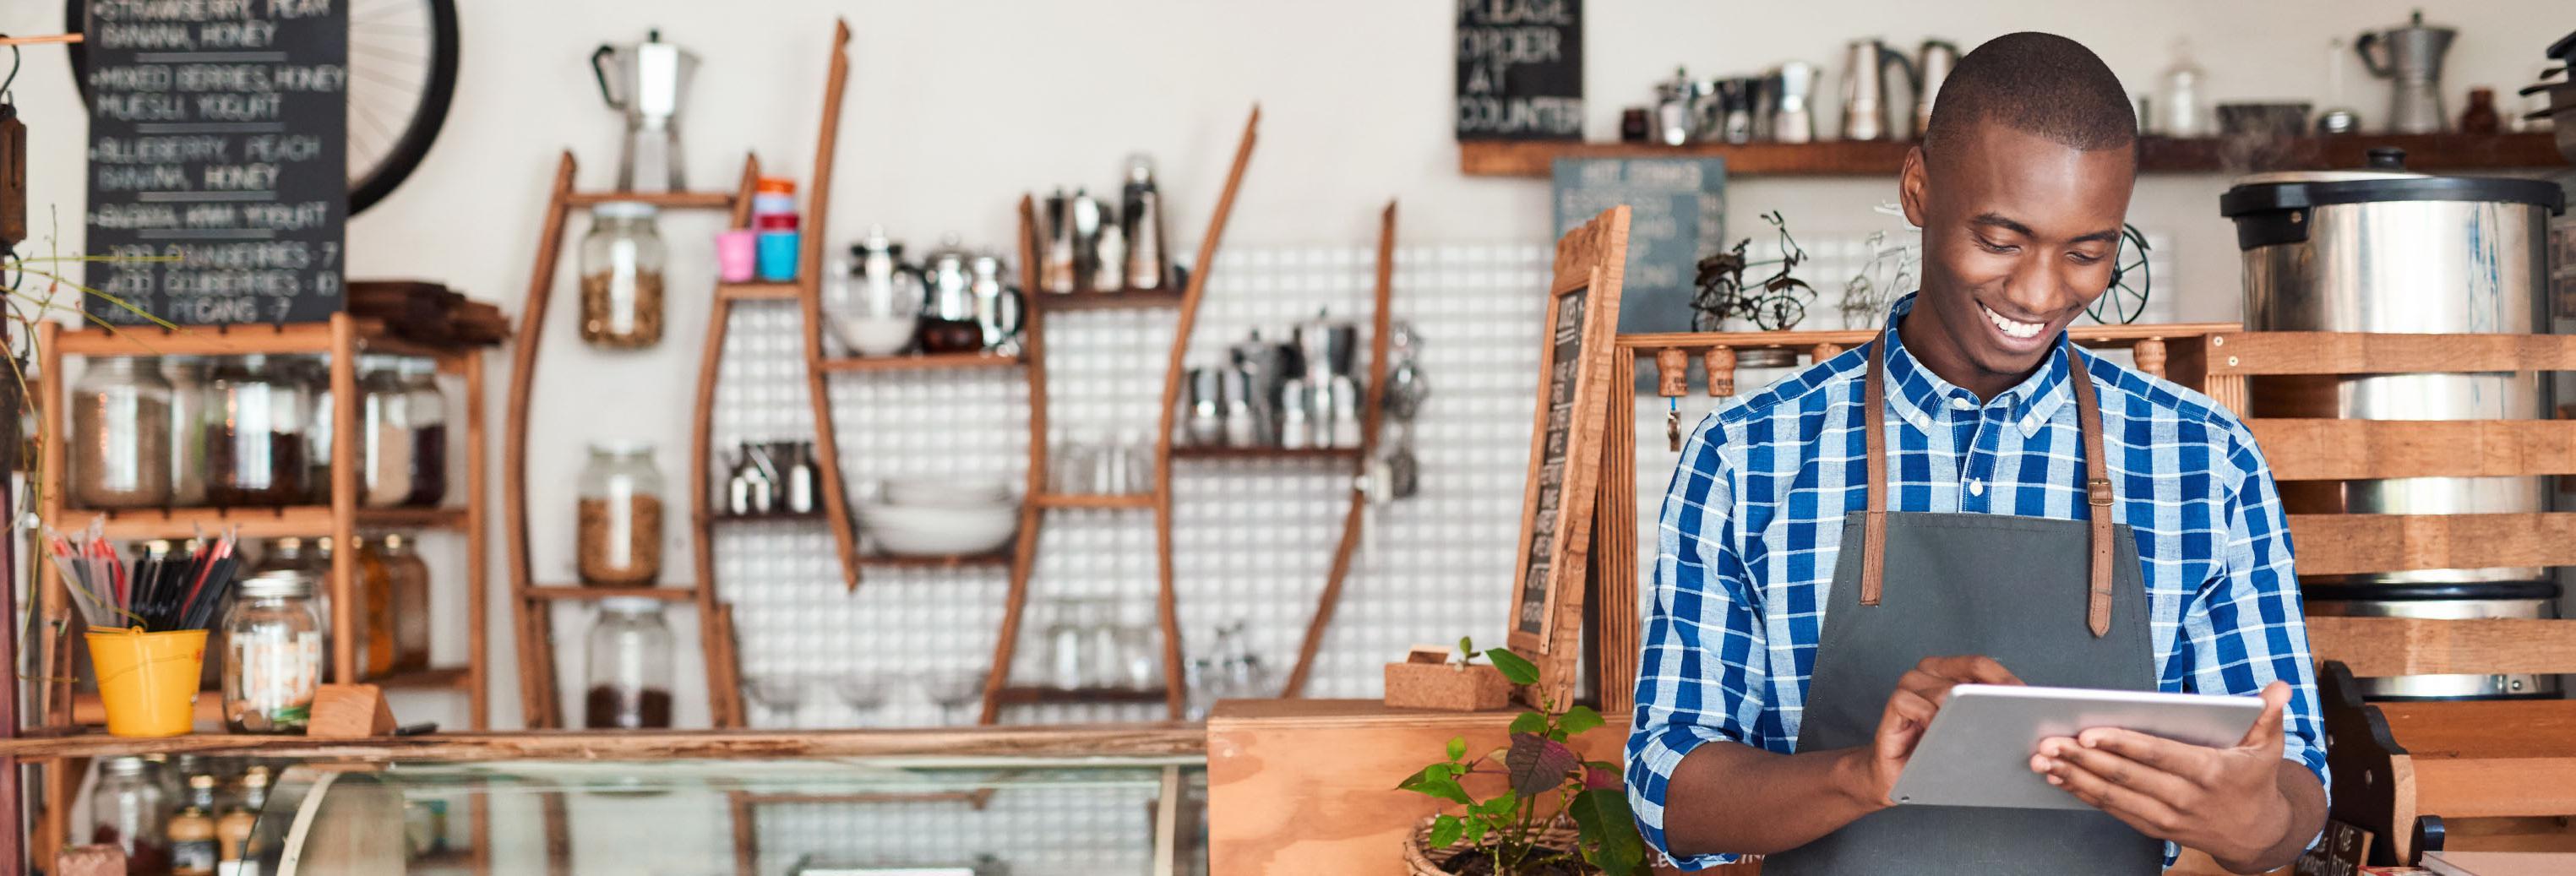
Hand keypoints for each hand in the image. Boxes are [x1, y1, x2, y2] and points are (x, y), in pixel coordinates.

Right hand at [1845, 655, 2022, 807]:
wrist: (1896, 776)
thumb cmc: (1935, 752)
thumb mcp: (1967, 732)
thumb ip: (1987, 715)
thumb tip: (2025, 711)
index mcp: (1948, 671)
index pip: (1981, 664)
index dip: (2006, 680)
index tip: (2027, 700)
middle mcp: (1928, 671)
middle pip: (1969, 668)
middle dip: (1993, 694)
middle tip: (2010, 716)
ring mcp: (1910, 685)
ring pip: (1945, 689)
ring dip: (1961, 713)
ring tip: (1970, 733)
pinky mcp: (1895, 703)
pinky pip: (1917, 705)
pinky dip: (1931, 720)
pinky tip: (1937, 735)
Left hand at [2032, 681, 2296, 870]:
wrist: (2256, 835)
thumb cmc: (2255, 781)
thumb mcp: (2269, 748)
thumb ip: (2268, 715)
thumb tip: (2279, 687)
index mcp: (2210, 772)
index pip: (2159, 755)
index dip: (2123, 745)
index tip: (2089, 732)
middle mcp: (2186, 798)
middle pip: (2128, 777)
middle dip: (2085, 759)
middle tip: (2049, 742)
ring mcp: (2168, 817)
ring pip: (2115, 797)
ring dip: (2075, 778)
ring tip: (2042, 760)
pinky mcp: (2154, 828)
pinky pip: (2114, 810)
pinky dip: (2084, 794)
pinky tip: (2058, 778)